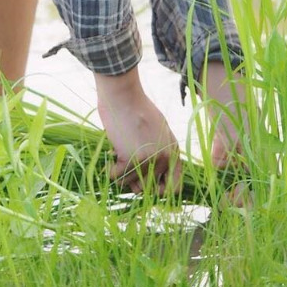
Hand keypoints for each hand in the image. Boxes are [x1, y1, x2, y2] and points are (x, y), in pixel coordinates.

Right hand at [95, 68, 181, 194]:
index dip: (160, 191)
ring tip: (119, 153)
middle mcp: (164, 158)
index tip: (146, 185)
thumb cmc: (136, 108)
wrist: (123, 95)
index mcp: (173, 151)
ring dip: (121, 173)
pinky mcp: (131, 159)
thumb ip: (160, 150)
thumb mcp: (158, 129)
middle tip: (127, 164)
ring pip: (131, 184)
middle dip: (135, 180)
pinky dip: (111, 168)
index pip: (174, 187)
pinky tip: (112, 153)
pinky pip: (117, 177)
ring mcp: (148, 160)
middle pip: (148, 189)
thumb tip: (151, 177)